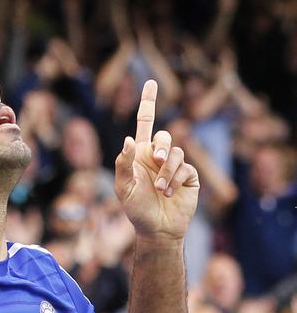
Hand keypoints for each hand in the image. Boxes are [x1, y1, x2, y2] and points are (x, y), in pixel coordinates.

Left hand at [114, 80, 198, 239]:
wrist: (157, 229)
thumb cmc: (136, 210)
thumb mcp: (123, 188)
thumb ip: (124, 163)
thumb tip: (129, 139)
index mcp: (140, 155)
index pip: (145, 123)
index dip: (148, 103)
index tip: (151, 83)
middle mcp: (158, 157)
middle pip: (164, 136)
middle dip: (161, 147)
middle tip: (157, 161)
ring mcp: (174, 166)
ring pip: (175, 152)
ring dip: (167, 171)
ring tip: (161, 189)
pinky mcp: (188, 176)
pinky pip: (185, 166)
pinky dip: (176, 178)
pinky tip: (170, 192)